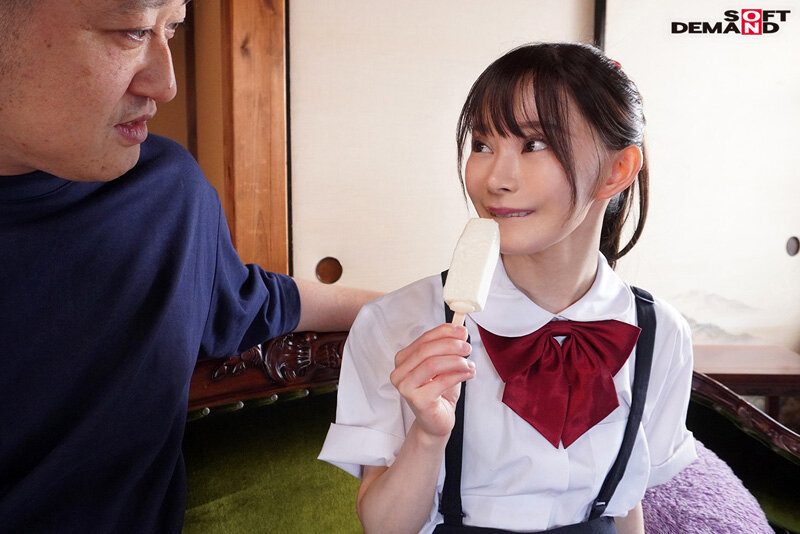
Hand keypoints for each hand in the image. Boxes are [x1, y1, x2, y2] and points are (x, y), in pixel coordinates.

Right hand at [390, 324, 474, 438]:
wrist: (437, 421)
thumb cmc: (439, 393)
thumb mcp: (444, 366)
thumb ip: (448, 348)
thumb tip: (460, 331)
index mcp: (403, 360)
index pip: (424, 339)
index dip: (444, 332)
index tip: (461, 331)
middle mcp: (399, 372)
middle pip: (426, 350)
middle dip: (451, 345)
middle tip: (467, 347)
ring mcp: (406, 387)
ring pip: (432, 364)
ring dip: (455, 361)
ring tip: (469, 363)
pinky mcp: (417, 400)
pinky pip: (441, 381)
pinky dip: (458, 375)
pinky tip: (469, 373)